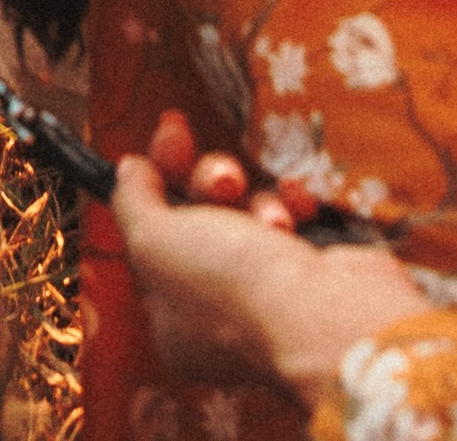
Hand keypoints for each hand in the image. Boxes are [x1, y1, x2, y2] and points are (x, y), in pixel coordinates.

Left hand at [113, 114, 420, 394]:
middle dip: (210, 182)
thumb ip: (132, 201)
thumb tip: (128, 170)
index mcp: (172, 319)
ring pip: (244, 212)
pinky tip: (298, 206)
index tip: (171, 137)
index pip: (153, 235)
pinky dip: (293, 205)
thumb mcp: (154, 241)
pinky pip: (290, 218)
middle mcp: (218, 311)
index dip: (156, 182)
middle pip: (198, 216)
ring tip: (270, 218)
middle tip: (223, 175)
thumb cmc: (233, 287)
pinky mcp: (309, 274)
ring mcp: (267, 294)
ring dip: (256, 200)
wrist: (329, 314)